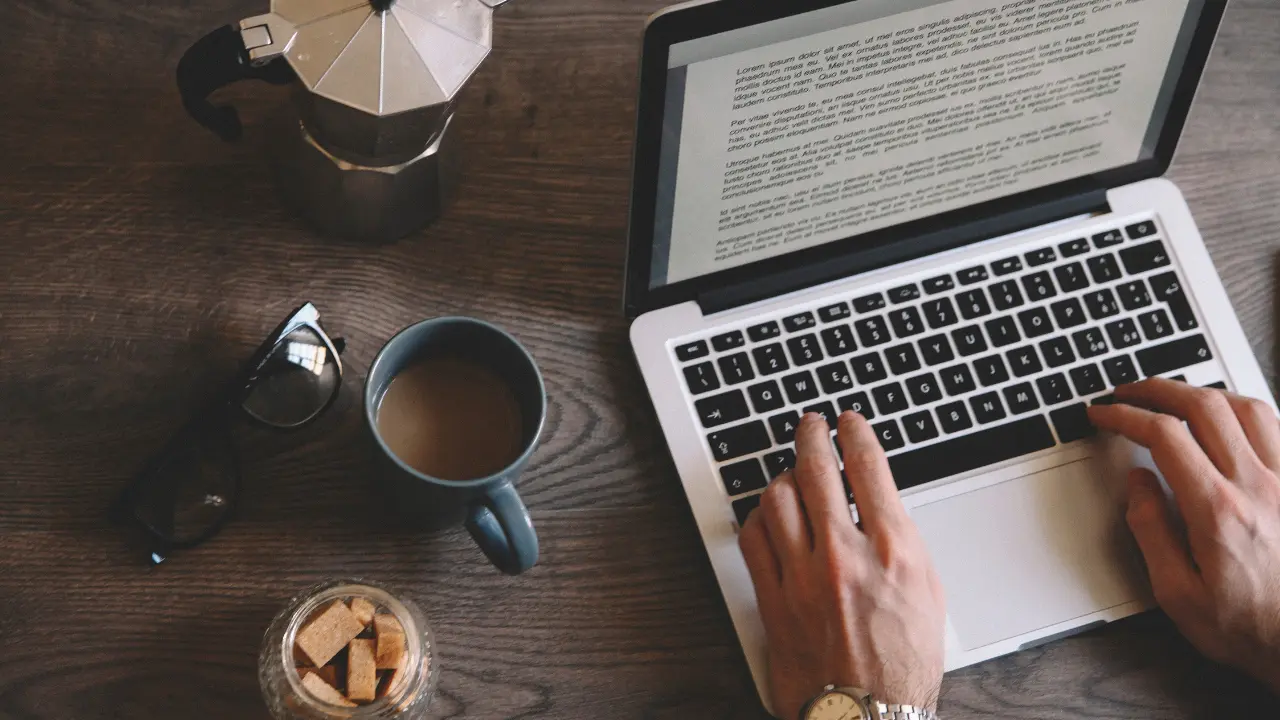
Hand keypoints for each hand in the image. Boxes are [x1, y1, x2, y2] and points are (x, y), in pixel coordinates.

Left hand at [738, 412, 945, 719]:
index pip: (868, 467)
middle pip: (816, 470)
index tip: (848, 422)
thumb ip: (901, 542)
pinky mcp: (772, 599)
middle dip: (812, 436)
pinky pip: (752, 539)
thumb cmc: (903, 666)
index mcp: (893, 552)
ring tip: (792, 473)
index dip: (854, 433)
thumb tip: (878, 504)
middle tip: (811, 424)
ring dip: (784, 477)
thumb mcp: (927, 594)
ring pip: (778, 498)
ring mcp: (803, 577)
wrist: (867, 716)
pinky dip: (759, 518)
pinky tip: (768, 515)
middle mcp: (845, 557)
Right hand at [1089, 379, 1279, 691]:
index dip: (1125, 415)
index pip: (1163, 436)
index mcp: (1218, 510)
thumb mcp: (1177, 594)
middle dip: (1159, 389)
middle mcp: (1259, 486)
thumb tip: (1137, 484)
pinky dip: (1247, 412)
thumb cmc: (1252, 630)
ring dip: (1205, 393)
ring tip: (1178, 397)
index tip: (1104, 413)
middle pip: (1204, 406)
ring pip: (1248, 407)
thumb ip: (1151, 531)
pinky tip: (1231, 420)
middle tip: (1131, 391)